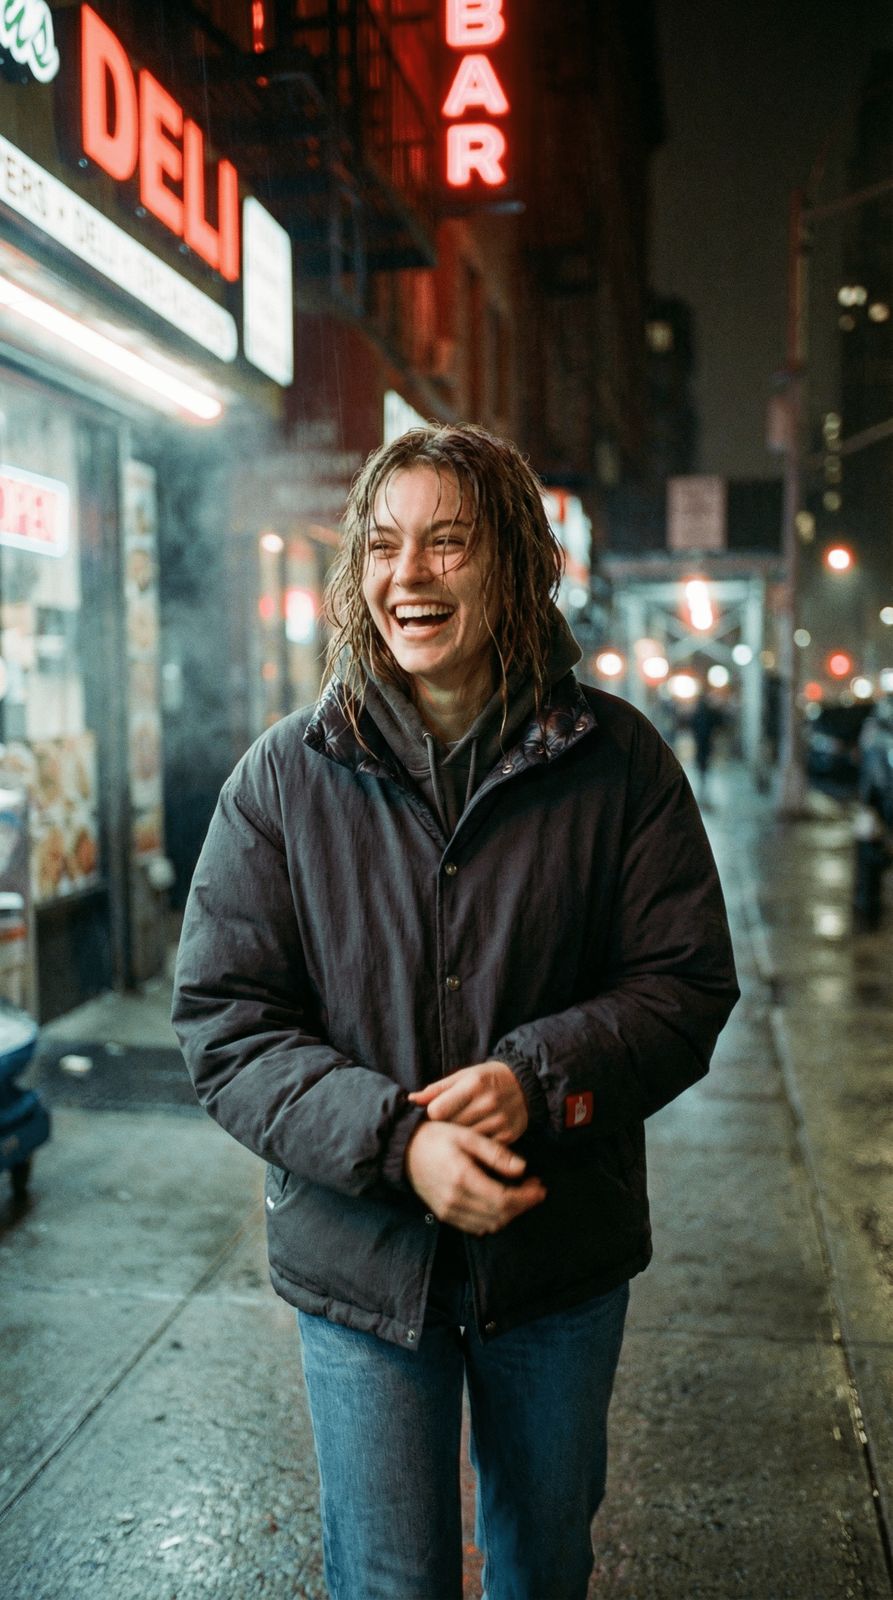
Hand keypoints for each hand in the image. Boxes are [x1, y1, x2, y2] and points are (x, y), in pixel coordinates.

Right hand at [404, 1121, 545, 1234]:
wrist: (404, 1149)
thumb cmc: (436, 1137)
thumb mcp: (467, 1136)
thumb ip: (495, 1153)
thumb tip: (523, 1169)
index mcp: (463, 1178)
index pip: (504, 1200)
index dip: (527, 1197)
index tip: (540, 1187)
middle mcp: (455, 1200)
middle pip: (500, 1216)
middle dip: (523, 1205)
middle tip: (535, 1189)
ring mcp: (448, 1211)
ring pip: (490, 1224)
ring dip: (510, 1214)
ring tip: (522, 1195)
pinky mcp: (444, 1215)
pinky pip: (475, 1227)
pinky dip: (493, 1220)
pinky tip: (501, 1203)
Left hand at [409, 1061, 527, 1142]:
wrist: (526, 1086)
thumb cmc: (487, 1079)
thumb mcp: (463, 1076)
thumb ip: (437, 1089)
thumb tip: (411, 1099)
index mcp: (473, 1084)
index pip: (437, 1111)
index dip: (431, 1115)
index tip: (434, 1115)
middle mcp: (487, 1103)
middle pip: (450, 1127)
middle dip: (443, 1129)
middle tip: (442, 1128)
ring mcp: (499, 1121)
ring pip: (464, 1141)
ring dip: (458, 1140)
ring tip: (456, 1135)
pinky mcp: (508, 1136)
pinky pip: (481, 1149)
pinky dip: (474, 1147)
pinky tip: (472, 1142)